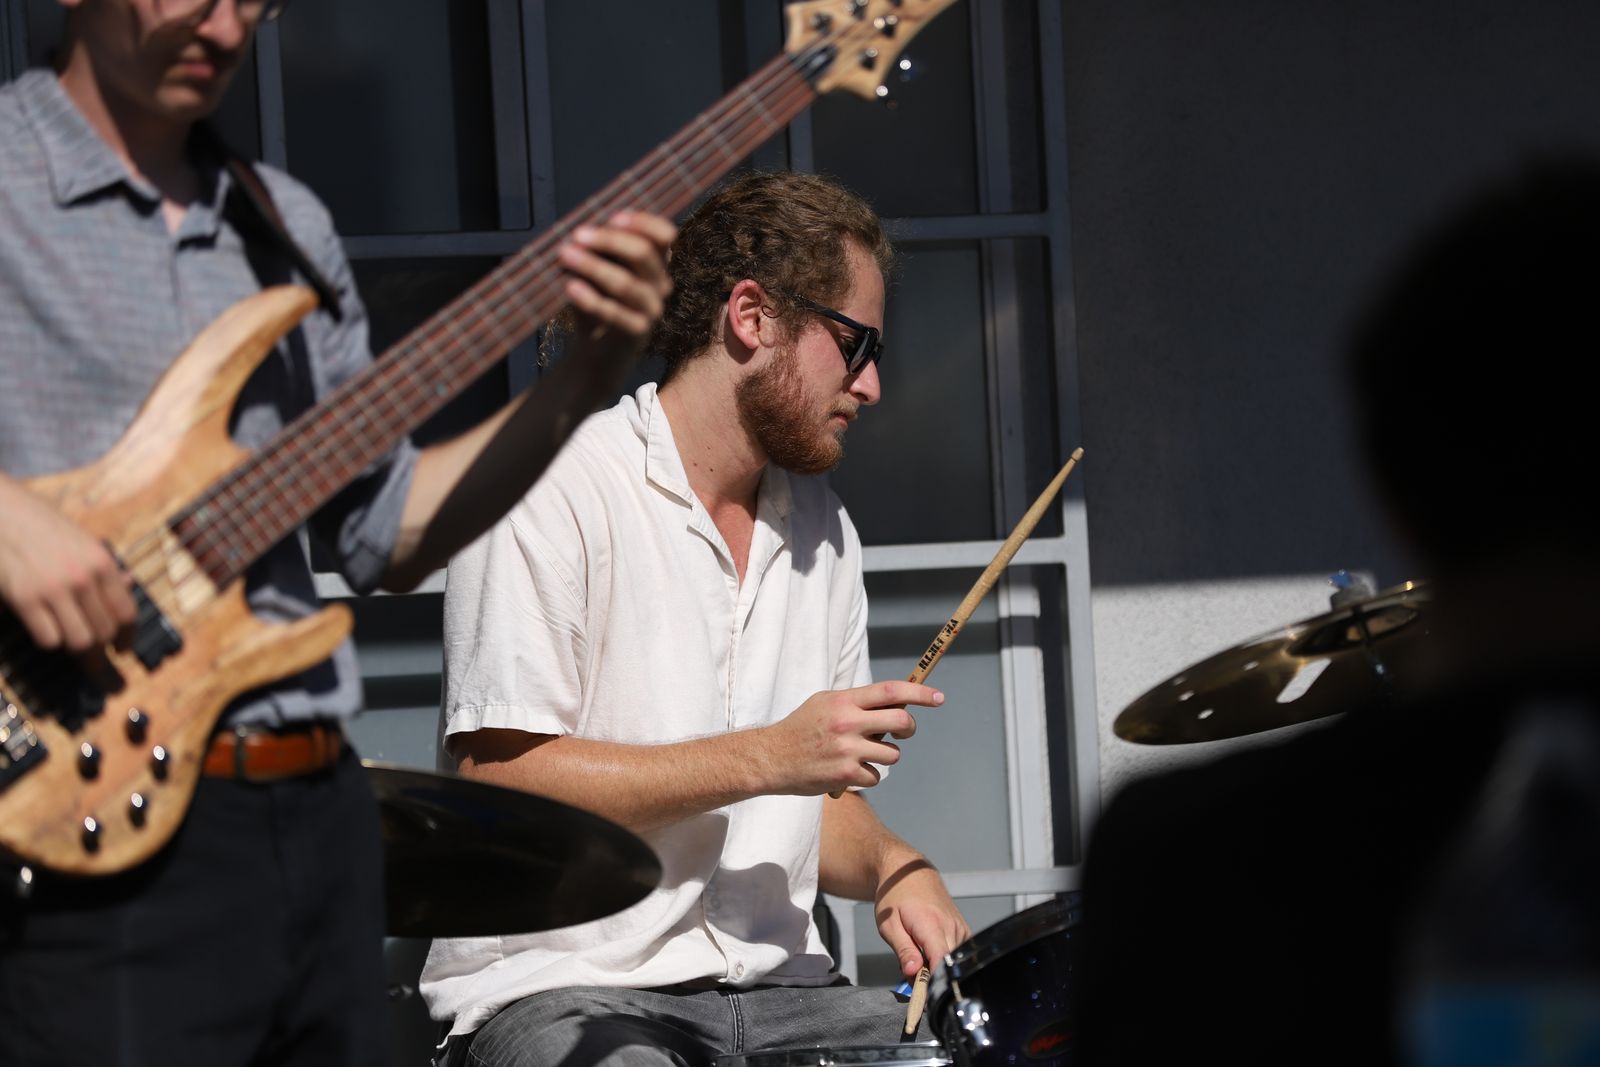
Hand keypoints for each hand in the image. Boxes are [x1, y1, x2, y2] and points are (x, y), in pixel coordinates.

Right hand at [0, 474, 135, 651]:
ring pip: (80, 641)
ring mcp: (53, 590)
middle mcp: (82, 578)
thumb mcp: (81, 539)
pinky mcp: (24, 599)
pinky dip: (50, 641)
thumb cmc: (41, 523)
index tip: (124, 649)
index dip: (127, 637)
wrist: (2, 510)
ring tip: (75, 650)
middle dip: (102, 649)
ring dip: (78, 651)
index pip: (126, 613)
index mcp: (102, 562)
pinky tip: (47, 631)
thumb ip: (104, 565)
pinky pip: (48, 638)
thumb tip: (128, 584)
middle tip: (97, 656)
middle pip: (104, 631)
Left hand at [557, 210, 675, 373]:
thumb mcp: (602, 269)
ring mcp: (652, 309)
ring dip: (593, 266)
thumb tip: (581, 232)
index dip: (643, 222)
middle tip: (576, 235)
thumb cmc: (599, 299)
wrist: (598, 349)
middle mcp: (661, 284)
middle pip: (643, 253)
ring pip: (626, 283)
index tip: (612, 217)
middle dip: (608, 240)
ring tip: (564, 255)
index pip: (665, 235)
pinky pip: (614, 313)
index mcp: (657, 262)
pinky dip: (590, 299)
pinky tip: (570, 286)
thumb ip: (600, 250)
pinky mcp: (637, 332)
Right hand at [760, 680, 942, 795]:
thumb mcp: (825, 703)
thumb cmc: (801, 728)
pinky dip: (869, 775)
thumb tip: (893, 703)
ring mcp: (848, 750)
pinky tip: (850, 771)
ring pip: (892, 754)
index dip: (919, 694)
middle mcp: (848, 723)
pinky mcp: (846, 775)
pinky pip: (876, 776)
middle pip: (901, 722)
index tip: (938, 698)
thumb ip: (856, 702)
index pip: (891, 692)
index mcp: (844, 701)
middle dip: (909, 729)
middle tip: (904, 733)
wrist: (771, 758)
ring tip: (865, 754)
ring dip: (886, 756)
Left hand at [875, 853, 969, 978]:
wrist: (908, 872)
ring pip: (953, 962)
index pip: (941, 963)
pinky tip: (928, 950)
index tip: (922, 999)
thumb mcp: (889, 925)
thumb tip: (914, 974)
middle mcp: (951, 927)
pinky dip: (942, 959)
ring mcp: (960, 928)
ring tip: (916, 954)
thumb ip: (903, 951)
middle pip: (948, 967)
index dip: (933, 984)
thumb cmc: (895, 896)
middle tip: (908, 971)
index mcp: (931, 925)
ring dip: (934, 968)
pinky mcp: (964, 930)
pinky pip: (957, 954)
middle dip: (929, 979)